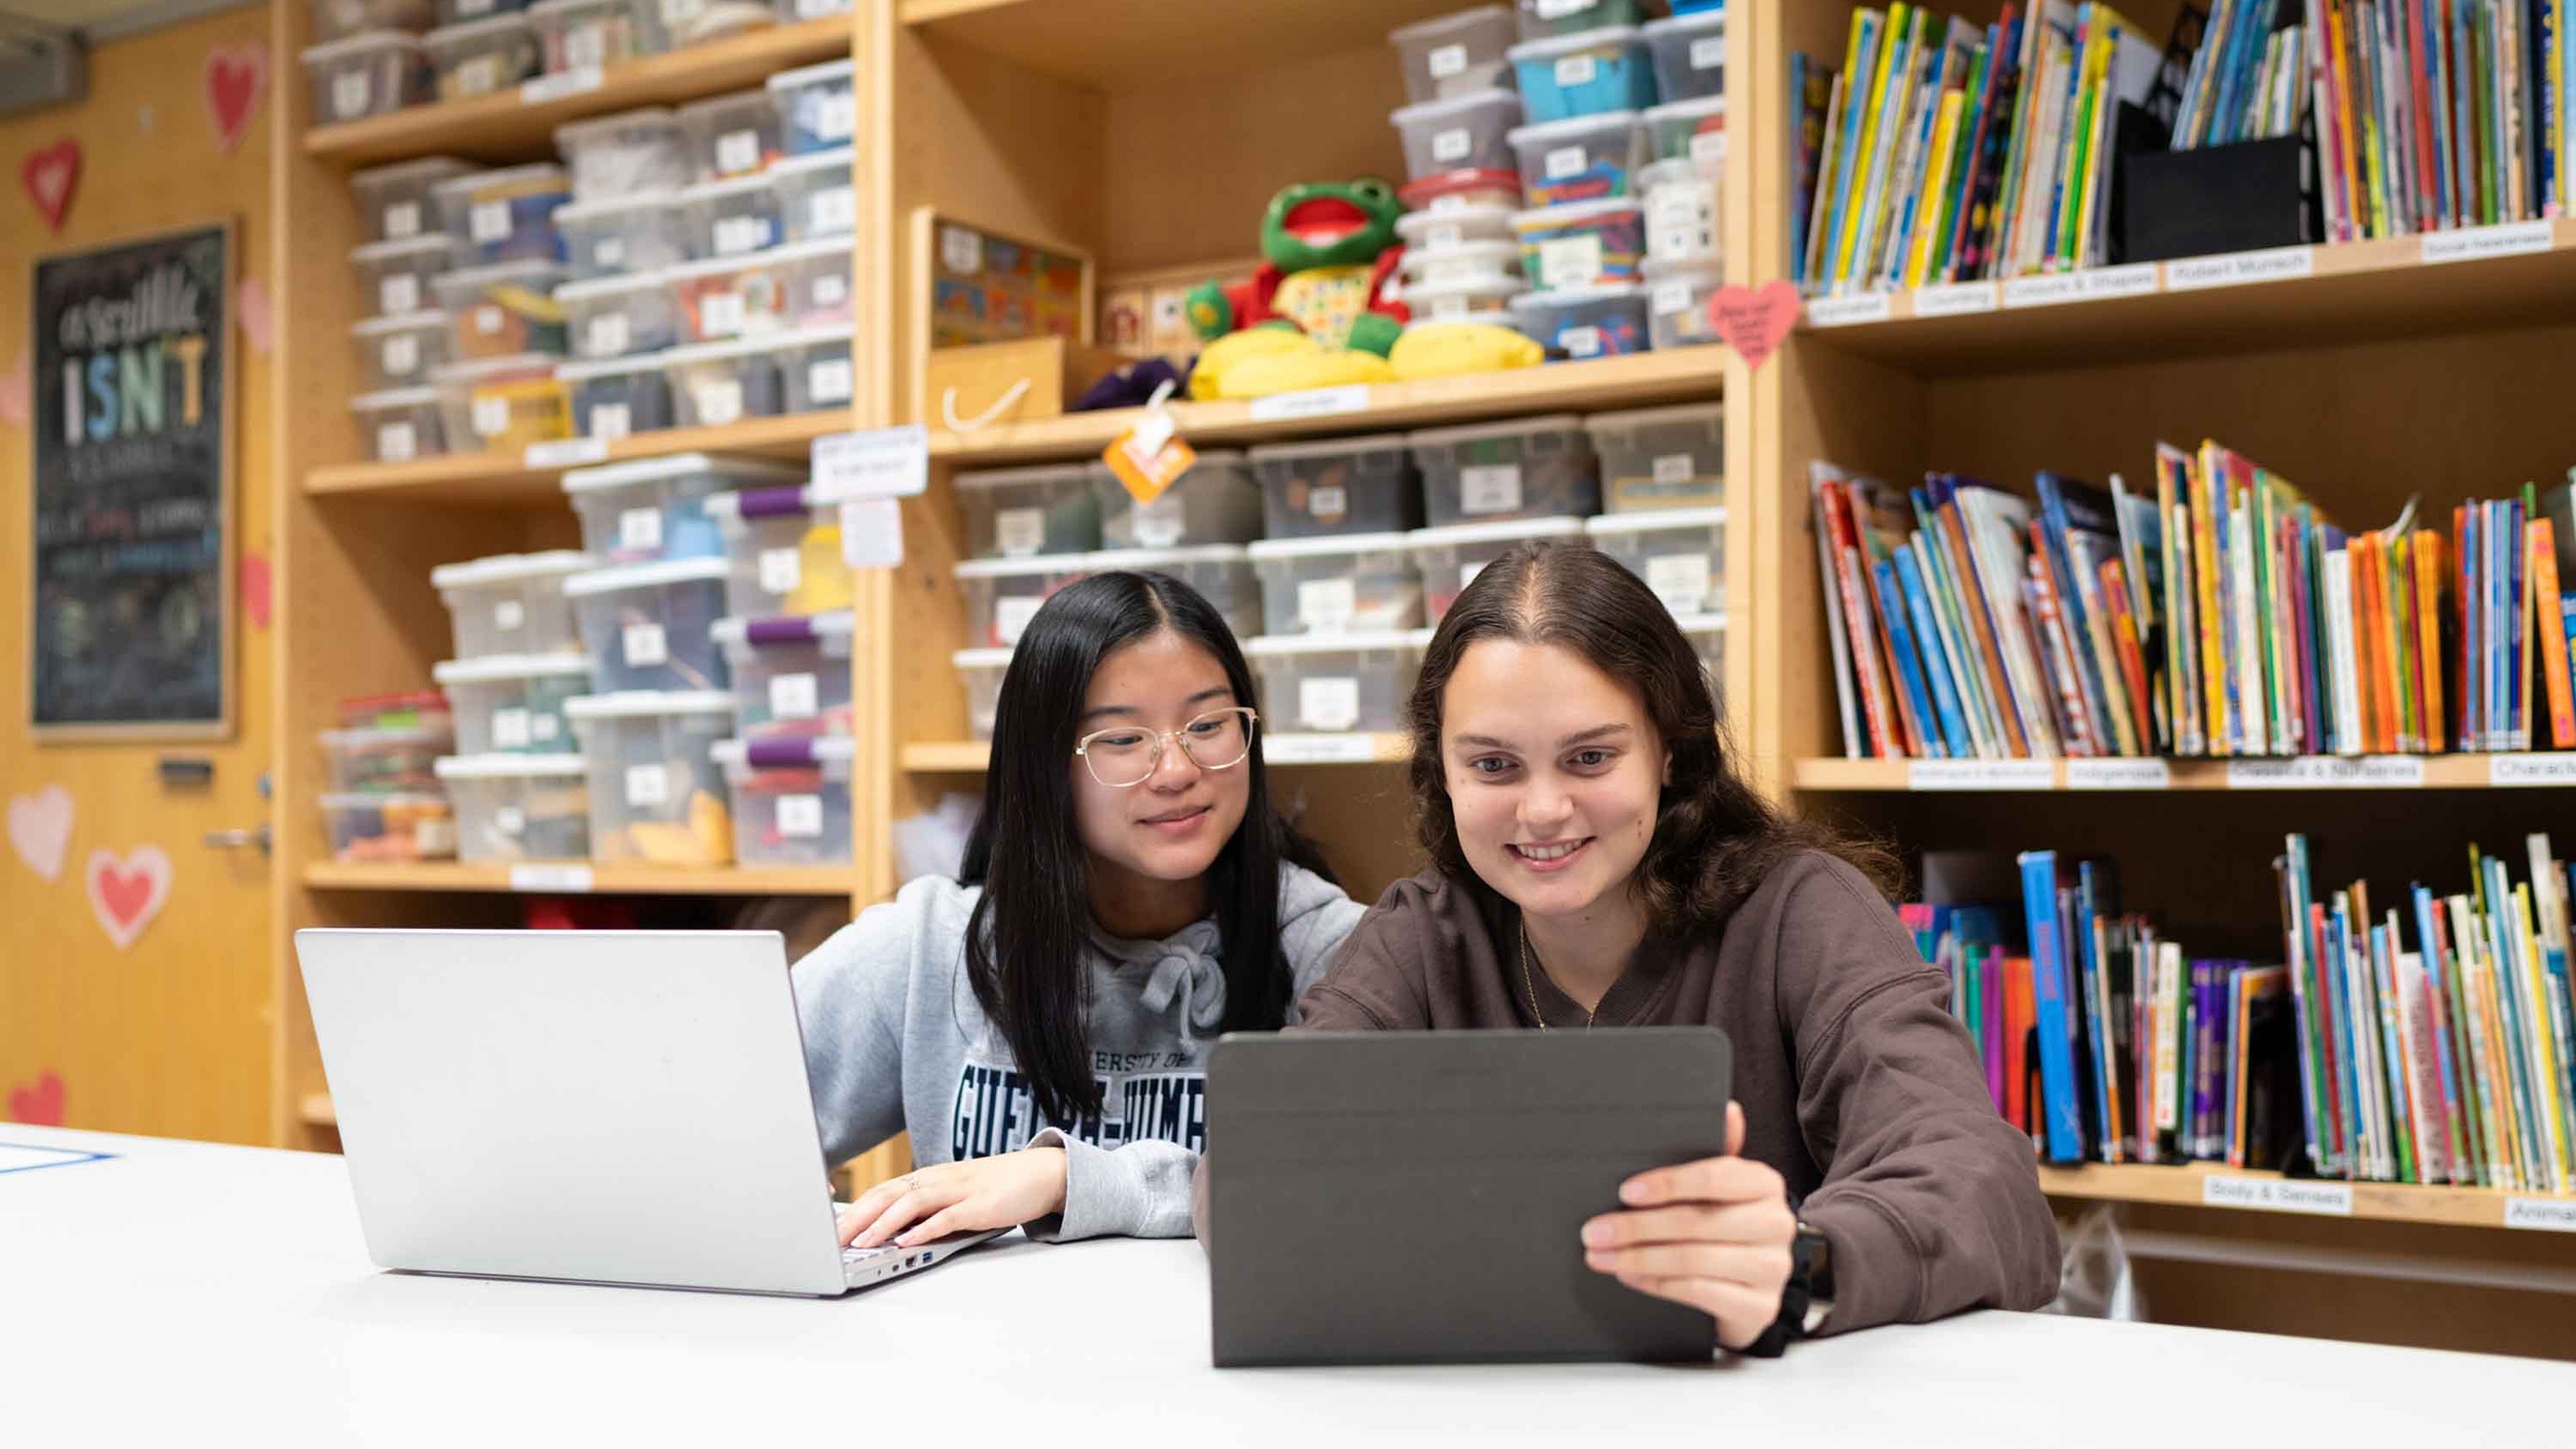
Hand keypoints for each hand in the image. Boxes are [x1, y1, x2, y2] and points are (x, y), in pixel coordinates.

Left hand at [836, 1148, 1067, 1249]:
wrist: (1043, 1173)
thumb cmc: (997, 1187)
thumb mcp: (956, 1194)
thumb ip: (928, 1209)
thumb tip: (893, 1232)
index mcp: (931, 1177)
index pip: (883, 1189)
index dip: (854, 1208)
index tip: (829, 1228)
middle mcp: (940, 1179)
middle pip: (889, 1193)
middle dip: (857, 1218)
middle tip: (831, 1240)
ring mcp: (960, 1190)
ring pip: (912, 1203)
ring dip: (883, 1224)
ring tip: (861, 1245)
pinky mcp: (981, 1205)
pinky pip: (947, 1217)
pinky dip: (924, 1229)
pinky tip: (907, 1241)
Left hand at [1581, 1102, 1797, 1350]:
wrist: (1747, 1288)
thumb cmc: (1722, 1226)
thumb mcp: (1717, 1189)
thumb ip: (1715, 1151)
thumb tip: (1727, 1110)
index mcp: (1765, 1183)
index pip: (1717, 1176)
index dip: (1668, 1183)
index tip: (1625, 1192)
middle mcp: (1776, 1223)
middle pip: (1697, 1221)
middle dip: (1636, 1227)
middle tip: (1594, 1231)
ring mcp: (1772, 1268)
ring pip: (1694, 1260)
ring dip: (1638, 1258)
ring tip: (1600, 1256)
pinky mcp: (1759, 1307)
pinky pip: (1698, 1292)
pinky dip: (1656, 1284)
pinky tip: (1629, 1275)